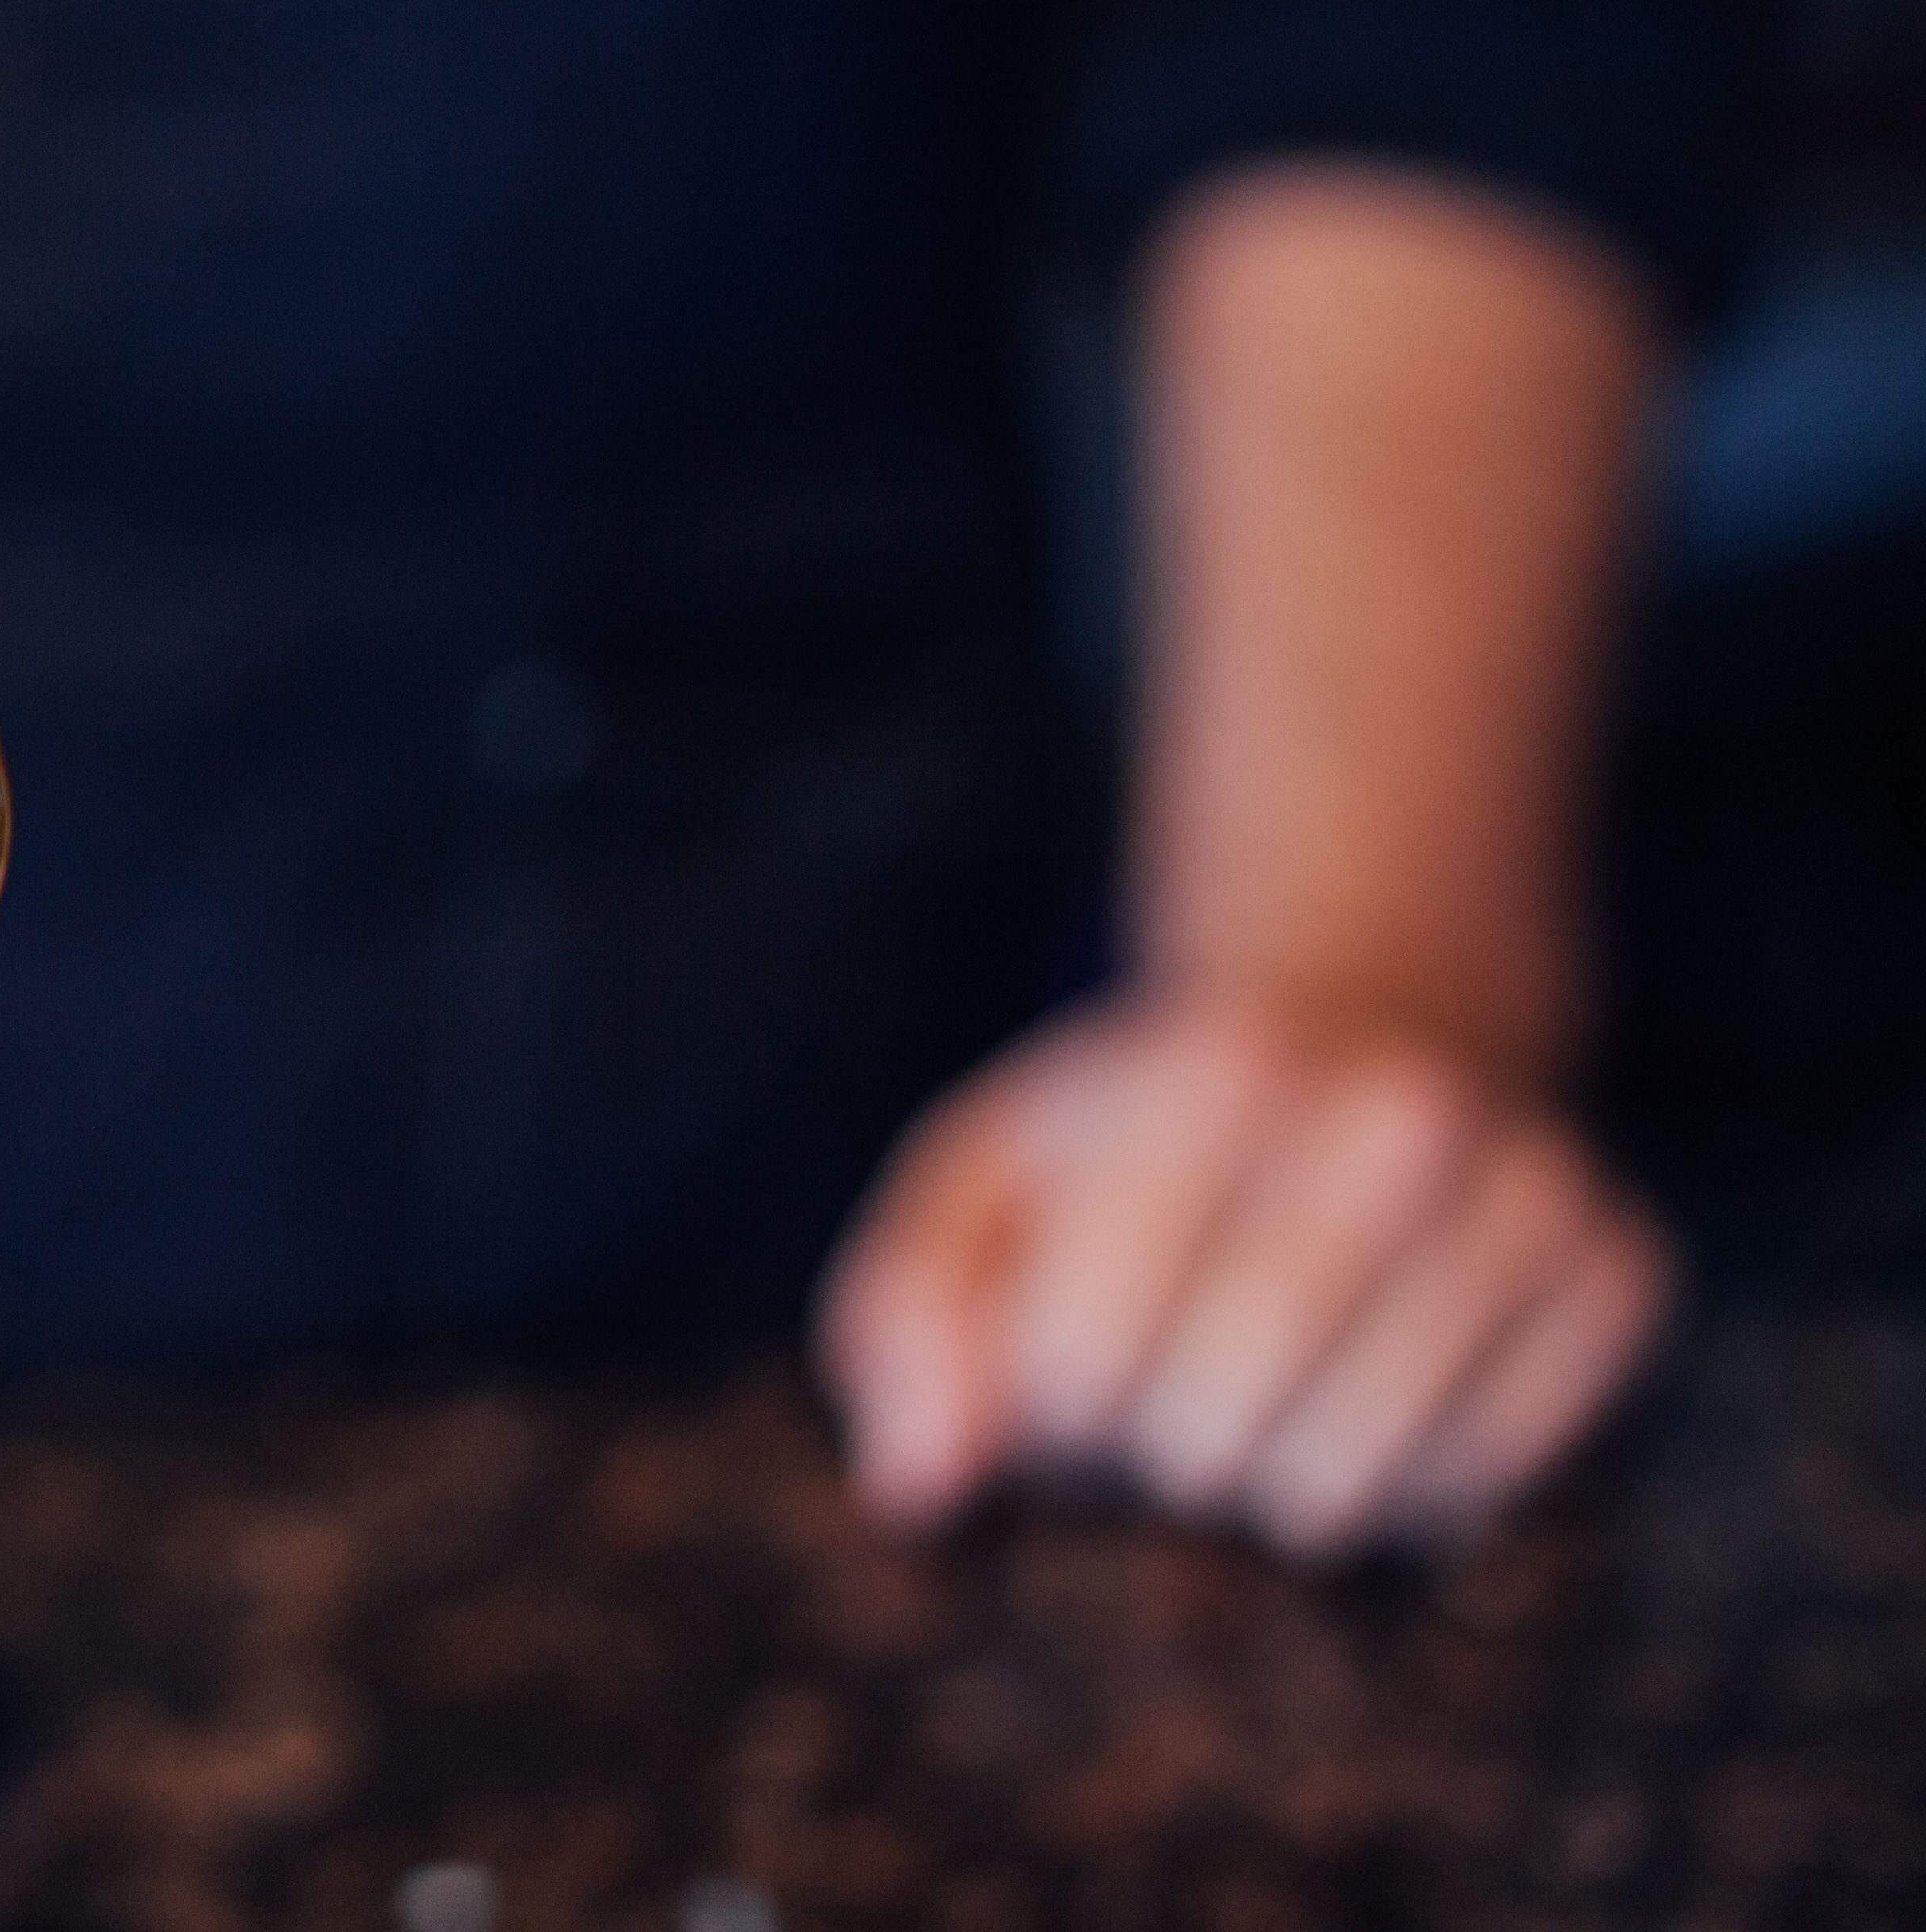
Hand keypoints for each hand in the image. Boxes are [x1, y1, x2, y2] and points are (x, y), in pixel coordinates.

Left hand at [817, 991, 1673, 1558]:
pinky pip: (1486, 1485)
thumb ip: (908, 1323)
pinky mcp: (1618, 1277)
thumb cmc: (1144, 1148)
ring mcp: (1526, 1193)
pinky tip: (1375, 1404)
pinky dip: (1408, 1492)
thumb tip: (917, 1489)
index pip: (1078, 1363)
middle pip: (1210, 1432)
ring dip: (1276, 1492)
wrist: (1378, 1035)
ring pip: (1352, 1477)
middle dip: (1158, 1456)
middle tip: (1170, 1400)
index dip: (1050, 1408)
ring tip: (1262, 1407)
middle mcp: (1391, 1118)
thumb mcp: (988, 1184)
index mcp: (1211, 1074)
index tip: (1070, 1365)